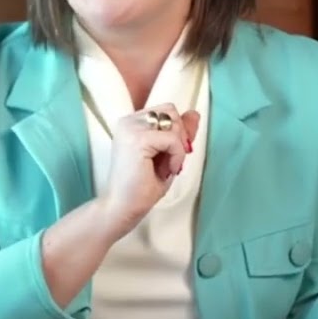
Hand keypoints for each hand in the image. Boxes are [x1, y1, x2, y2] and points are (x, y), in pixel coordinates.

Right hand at [95, 103, 198, 237]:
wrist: (122, 208)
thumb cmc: (141, 187)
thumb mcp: (167, 155)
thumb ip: (179, 134)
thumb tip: (194, 113)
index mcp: (131, 123)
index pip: (166, 110)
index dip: (177, 130)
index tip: (172, 155)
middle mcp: (128, 121)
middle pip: (170, 111)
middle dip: (179, 135)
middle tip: (172, 161)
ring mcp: (131, 128)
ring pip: (173, 122)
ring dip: (178, 146)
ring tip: (168, 166)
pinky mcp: (138, 139)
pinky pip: (173, 139)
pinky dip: (178, 155)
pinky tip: (169, 171)